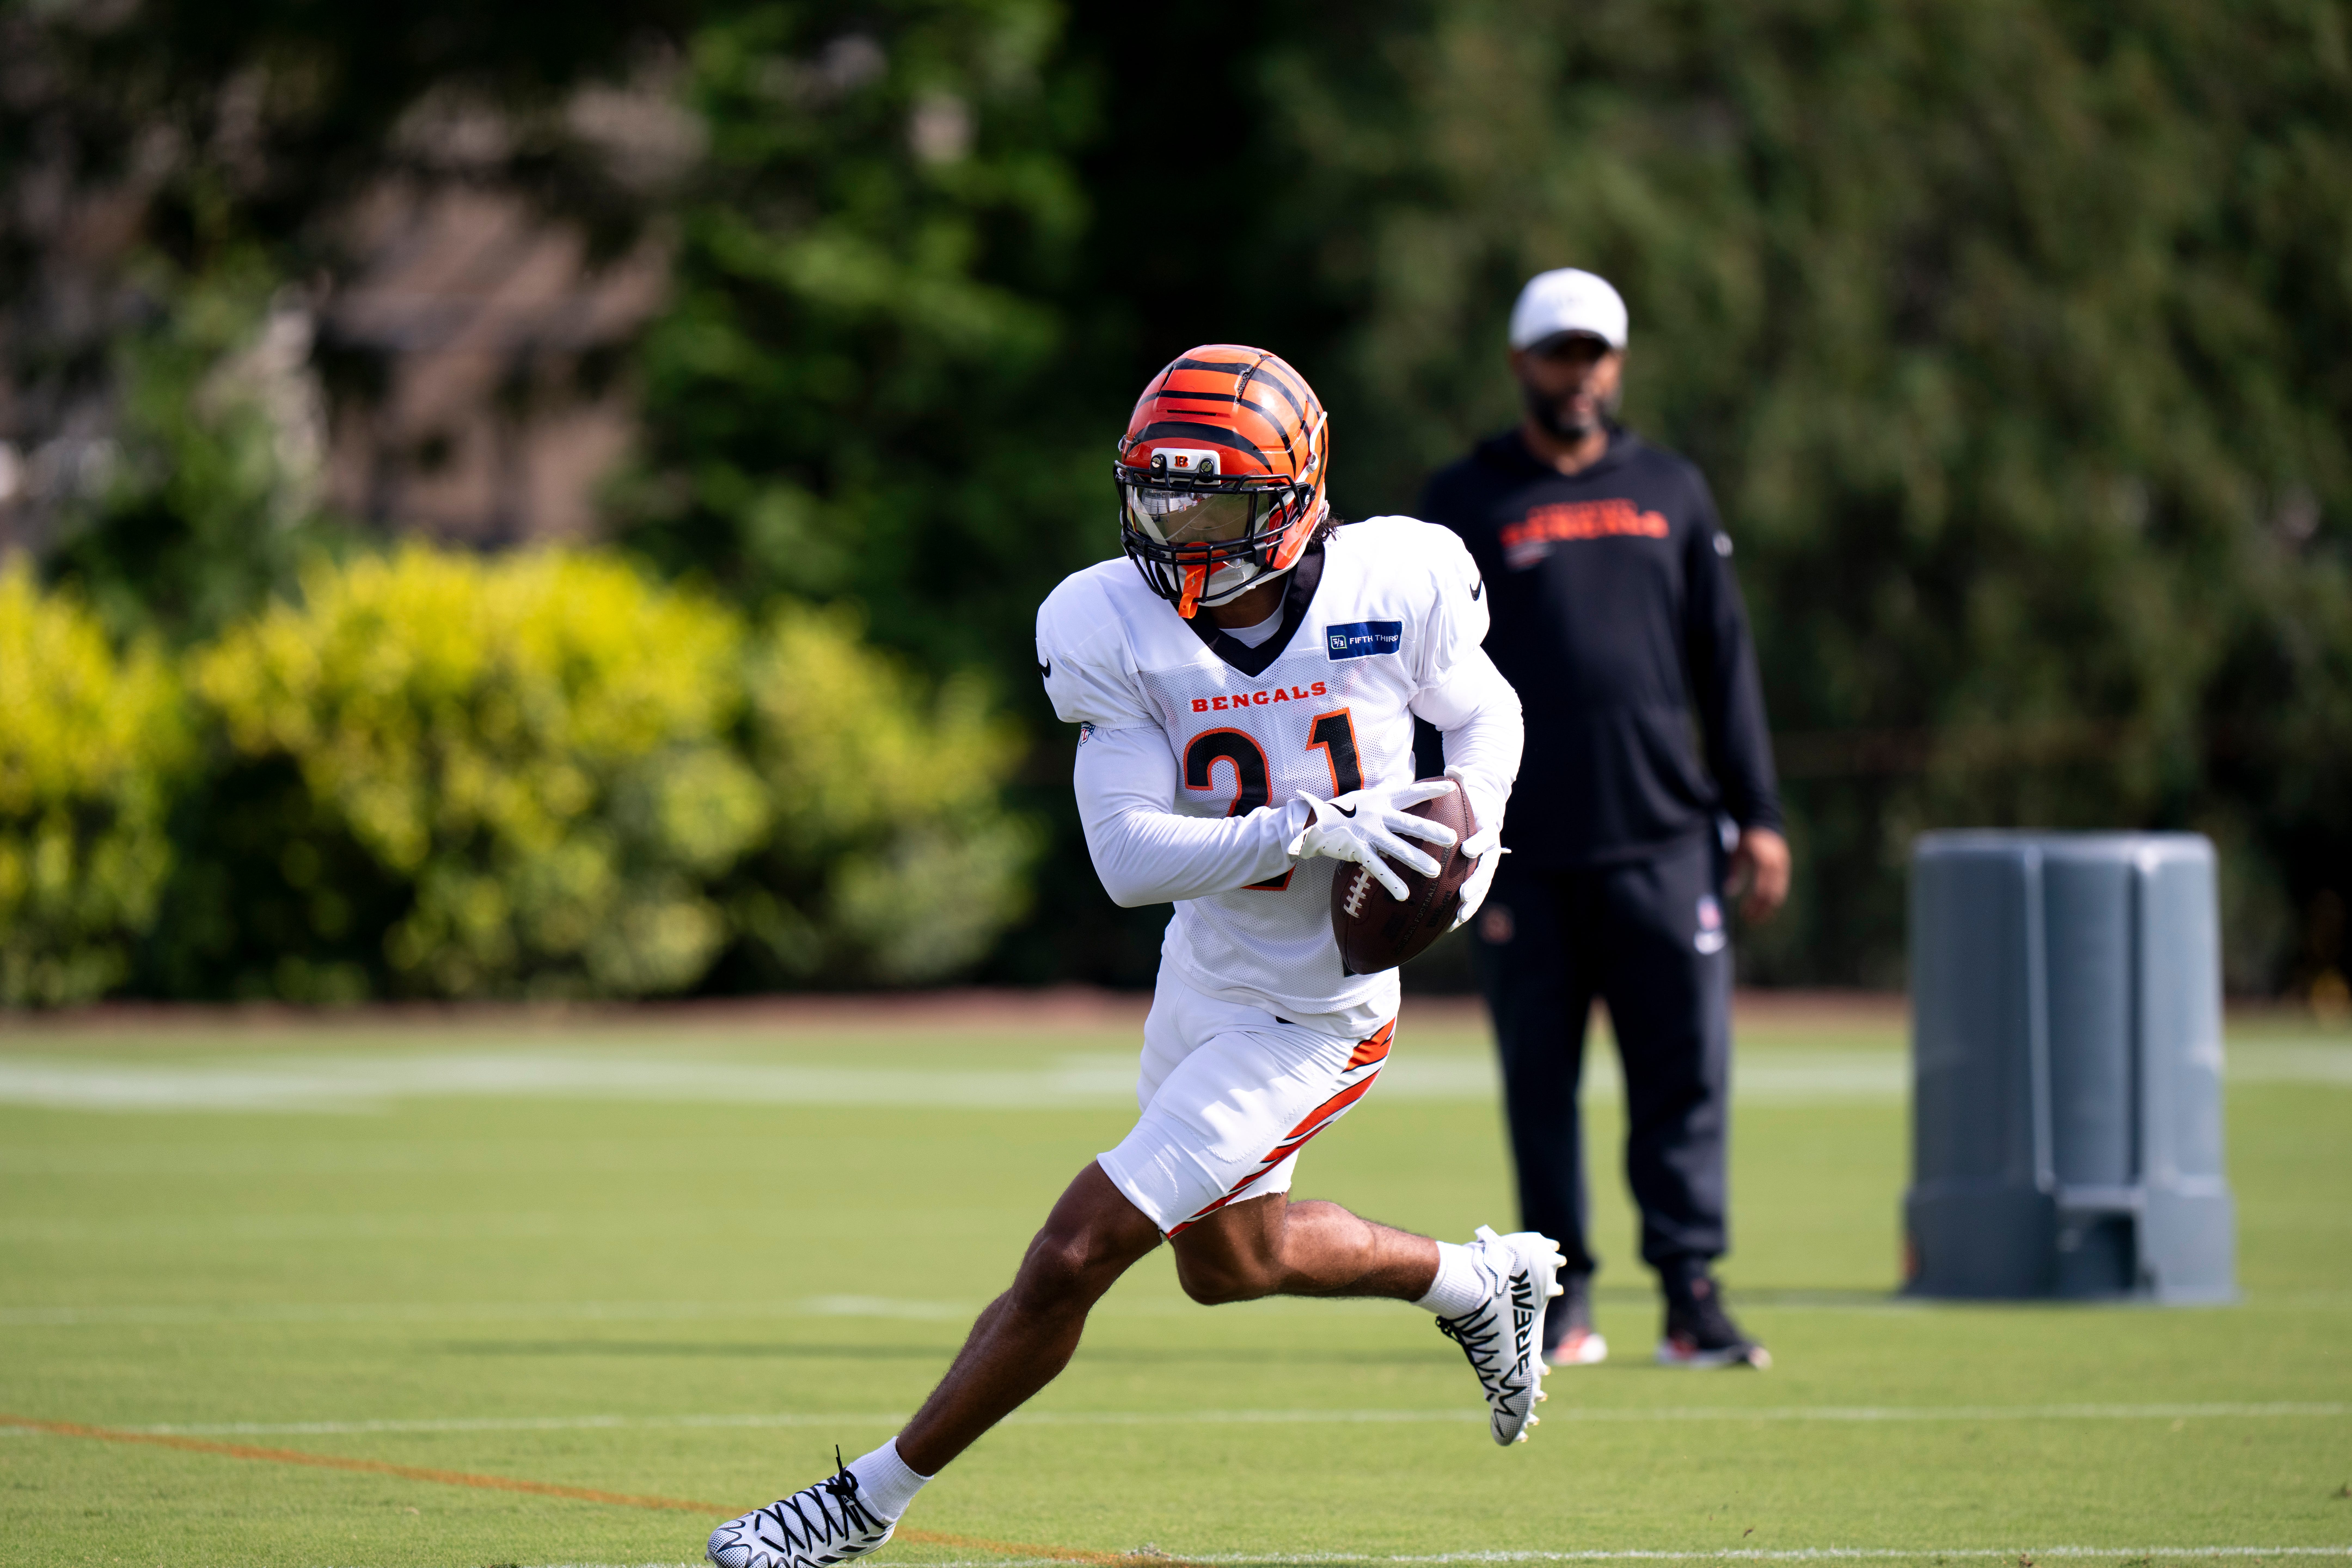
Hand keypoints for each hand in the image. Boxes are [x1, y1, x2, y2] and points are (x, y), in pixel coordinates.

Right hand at [1291, 779, 1460, 901]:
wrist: (1311, 821)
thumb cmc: (1342, 810)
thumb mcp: (1365, 797)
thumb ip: (1384, 793)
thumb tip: (1398, 783)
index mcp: (1381, 799)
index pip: (1410, 792)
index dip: (1431, 790)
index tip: (1453, 788)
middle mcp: (1377, 814)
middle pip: (1409, 823)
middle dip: (1431, 831)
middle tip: (1453, 839)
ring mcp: (1367, 833)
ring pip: (1396, 847)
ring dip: (1416, 860)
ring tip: (1435, 871)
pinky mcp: (1356, 849)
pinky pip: (1377, 867)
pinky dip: (1390, 881)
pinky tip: (1404, 894)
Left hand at [1444, 765, 1504, 930]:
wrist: (1483, 811)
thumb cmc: (1470, 800)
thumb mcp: (1466, 787)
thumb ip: (1460, 778)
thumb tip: (1454, 767)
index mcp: (1487, 829)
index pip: (1486, 837)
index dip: (1478, 843)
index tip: (1467, 850)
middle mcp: (1489, 850)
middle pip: (1487, 870)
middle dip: (1476, 883)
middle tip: (1463, 894)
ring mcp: (1484, 866)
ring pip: (1481, 888)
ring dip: (1471, 904)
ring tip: (1457, 919)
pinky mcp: (1476, 876)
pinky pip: (1471, 896)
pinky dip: (1462, 911)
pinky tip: (1448, 927)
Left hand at [1727, 826, 1790, 922]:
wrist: (1763, 820)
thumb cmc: (1746, 836)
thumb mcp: (1736, 852)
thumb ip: (1733, 871)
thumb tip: (1729, 892)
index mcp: (1763, 862)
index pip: (1761, 891)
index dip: (1754, 905)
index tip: (1744, 915)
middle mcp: (1776, 865)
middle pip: (1771, 895)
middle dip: (1761, 910)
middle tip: (1749, 920)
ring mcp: (1783, 866)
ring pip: (1779, 893)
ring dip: (1769, 908)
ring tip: (1758, 918)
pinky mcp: (1785, 867)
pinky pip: (1781, 887)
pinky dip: (1773, 899)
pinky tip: (1765, 906)